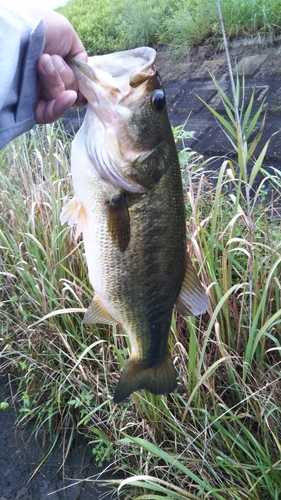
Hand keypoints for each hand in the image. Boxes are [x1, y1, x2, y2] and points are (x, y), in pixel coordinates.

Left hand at [27, 9, 87, 123]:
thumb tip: (82, 71)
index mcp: (57, 68)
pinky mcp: (31, 107)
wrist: (20, 32)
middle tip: (51, 57)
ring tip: (42, 61)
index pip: (76, 85)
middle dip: (67, 76)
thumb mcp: (66, 34)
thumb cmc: (40, 28)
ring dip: (57, 81)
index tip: (83, 77)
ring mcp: (39, 95)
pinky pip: (51, 114)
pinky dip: (61, 106)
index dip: (81, 84)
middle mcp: (48, 82)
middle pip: (71, 92)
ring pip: (62, 100)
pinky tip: (68, 96)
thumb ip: (80, 55)